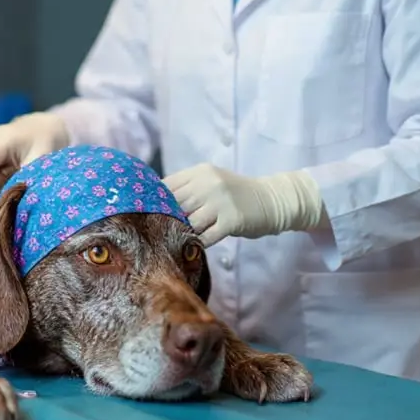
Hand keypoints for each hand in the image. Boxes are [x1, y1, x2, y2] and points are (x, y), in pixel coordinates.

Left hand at [164, 164, 324, 246]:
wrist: (272, 200)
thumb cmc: (235, 194)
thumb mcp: (211, 182)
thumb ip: (187, 188)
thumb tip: (155, 202)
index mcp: (200, 172)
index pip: (167, 186)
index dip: (155, 202)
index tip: (147, 215)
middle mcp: (208, 183)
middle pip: (175, 204)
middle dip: (166, 219)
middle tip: (158, 233)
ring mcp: (220, 201)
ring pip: (189, 221)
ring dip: (182, 233)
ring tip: (177, 241)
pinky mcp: (231, 220)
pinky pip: (205, 236)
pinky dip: (198, 243)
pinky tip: (194, 246)